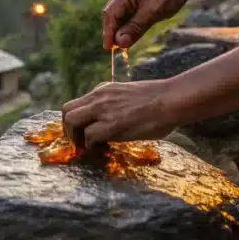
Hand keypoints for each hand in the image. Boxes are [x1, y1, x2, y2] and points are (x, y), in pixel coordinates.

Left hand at [61, 80, 176, 146]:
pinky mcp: (112, 125)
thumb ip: (115, 103)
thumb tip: (112, 118)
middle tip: (80, 142)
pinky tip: (104, 149)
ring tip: (88, 147)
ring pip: (71, 122)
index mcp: (103, 90)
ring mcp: (104, 110)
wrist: (171, 99)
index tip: (84, 132)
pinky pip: (89, 137)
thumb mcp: (128, 94)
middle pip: (66, 111)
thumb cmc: (159, 100)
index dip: (77, 121)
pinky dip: (93, 147)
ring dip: (76, 138)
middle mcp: (99, 97)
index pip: (77, 104)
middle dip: (69, 129)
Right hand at [103, 0, 193, 49]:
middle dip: (113, 33)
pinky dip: (127, 28)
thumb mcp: (152, 14)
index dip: (108, 32)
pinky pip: (126, 18)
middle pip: (111, 17)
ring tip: (123, 46)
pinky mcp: (133, 4)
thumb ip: (134, 28)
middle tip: (116, 49)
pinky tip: (129, 37)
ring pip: (118, 19)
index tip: (108, 48)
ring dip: (120, 32)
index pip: (110, 15)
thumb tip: (120, 43)